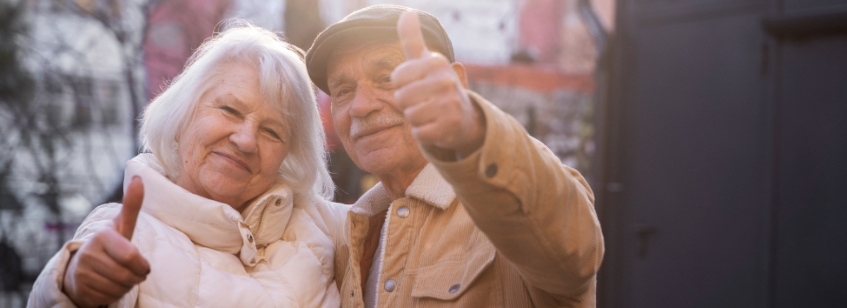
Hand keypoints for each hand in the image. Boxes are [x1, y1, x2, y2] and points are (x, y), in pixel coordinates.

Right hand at [63, 176, 149, 306]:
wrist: (82, 266)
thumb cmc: (110, 244)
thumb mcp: (122, 226)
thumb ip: (132, 205)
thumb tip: (139, 178)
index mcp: (102, 236)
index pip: (131, 256)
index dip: (142, 266)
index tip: (143, 266)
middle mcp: (87, 253)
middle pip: (127, 275)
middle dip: (136, 277)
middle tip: (133, 273)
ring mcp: (80, 272)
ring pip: (119, 288)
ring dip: (126, 286)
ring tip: (119, 276)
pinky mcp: (78, 290)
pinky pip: (108, 297)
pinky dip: (114, 295)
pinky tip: (108, 285)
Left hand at [391, 11, 485, 157]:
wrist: (464, 117)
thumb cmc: (436, 86)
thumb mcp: (426, 61)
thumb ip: (412, 39)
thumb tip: (407, 13)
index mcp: (436, 62)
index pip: (396, 78)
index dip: (402, 85)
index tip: (418, 84)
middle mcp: (446, 81)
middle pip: (401, 98)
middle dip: (408, 104)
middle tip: (425, 102)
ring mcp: (450, 105)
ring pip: (409, 116)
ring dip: (416, 119)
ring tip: (430, 114)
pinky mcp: (450, 127)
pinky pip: (419, 133)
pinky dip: (423, 134)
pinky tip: (436, 127)